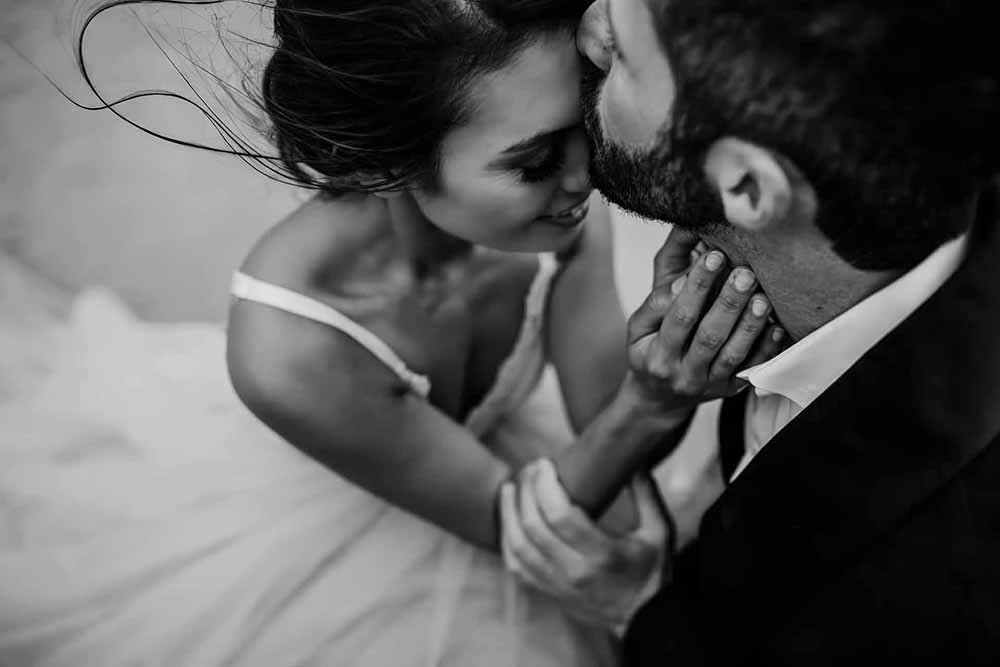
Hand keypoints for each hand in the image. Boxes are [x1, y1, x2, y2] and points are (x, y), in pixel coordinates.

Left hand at [499, 459, 668, 630]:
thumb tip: (633, 458)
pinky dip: (507, 540)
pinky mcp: (548, 592)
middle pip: (534, 527)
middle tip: (530, 469)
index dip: (546, 485)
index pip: (560, 516)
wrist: (644, 620)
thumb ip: (646, 493)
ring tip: (509, 488)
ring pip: (517, 547)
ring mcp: (558, 585)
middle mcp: (575, 572)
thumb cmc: (652, 572)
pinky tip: (508, 520)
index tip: (545, 464)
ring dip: (508, 514)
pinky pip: (516, 566)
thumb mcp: (659, 532)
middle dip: (526, 491)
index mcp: (602, 554)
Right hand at [626, 227, 785, 412]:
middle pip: (709, 336)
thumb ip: (657, 305)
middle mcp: (684, 373)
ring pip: (733, 354)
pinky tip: (776, 327)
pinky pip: (751, 370)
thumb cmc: (649, 353)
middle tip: (745, 274)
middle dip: (729, 303)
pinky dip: (766, 349)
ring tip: (762, 298)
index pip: (680, 317)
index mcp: (658, 356)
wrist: (660, 398)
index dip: (697, 287)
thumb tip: (685, 279)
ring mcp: (710, 385)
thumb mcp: (639, 329)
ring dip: (750, 325)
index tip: (714, 258)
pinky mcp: (730, 390)